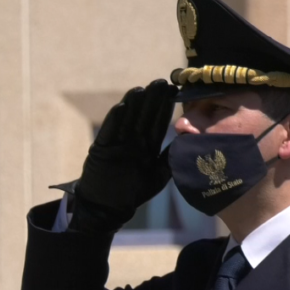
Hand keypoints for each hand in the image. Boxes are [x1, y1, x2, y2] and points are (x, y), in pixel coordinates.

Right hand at [69, 79, 178, 232]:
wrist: (109, 207)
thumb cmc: (134, 191)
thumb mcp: (158, 175)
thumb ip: (169, 159)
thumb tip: (187, 144)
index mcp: (147, 145)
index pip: (158, 122)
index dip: (166, 107)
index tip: (175, 92)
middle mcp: (133, 139)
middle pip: (144, 115)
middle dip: (153, 99)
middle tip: (162, 82)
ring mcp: (117, 142)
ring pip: (127, 119)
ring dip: (134, 104)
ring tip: (142, 89)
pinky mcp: (102, 148)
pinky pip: (109, 132)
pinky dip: (115, 120)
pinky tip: (122, 106)